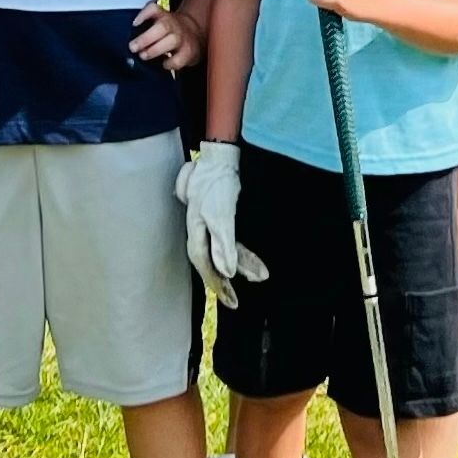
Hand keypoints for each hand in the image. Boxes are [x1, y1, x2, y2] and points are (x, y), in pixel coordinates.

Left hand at [129, 0, 204, 68]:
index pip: (154, 9)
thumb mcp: (157, 22)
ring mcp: (182, 38)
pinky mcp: (188, 52)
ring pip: (172, 41)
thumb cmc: (167, 31)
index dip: (144, 14)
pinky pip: (179, 59)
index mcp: (162, 15)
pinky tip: (163, 64)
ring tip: (143, 56)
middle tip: (133, 47)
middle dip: (145, 39)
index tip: (134, 24)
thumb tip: (125, 40)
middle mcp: (173, 24)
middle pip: (162, 27)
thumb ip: (144, 26)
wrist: (192, 34)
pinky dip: (169, 63)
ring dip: (155, 50)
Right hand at [175, 141, 267, 308]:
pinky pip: (230, 240)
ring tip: (259, 274)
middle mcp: (202, 230)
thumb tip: (227, 271)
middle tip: (240, 298)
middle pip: (214, 261)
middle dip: (228, 280)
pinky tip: (250, 259)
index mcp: (197, 232)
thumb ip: (223, 243)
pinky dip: (241, 252)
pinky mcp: (220, 217)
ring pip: (224, 251)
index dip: (218, 285)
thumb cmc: (216, 183)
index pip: (205, 265)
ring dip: (241, 264)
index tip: (232, 302)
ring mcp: (211, 224)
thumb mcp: (220, 215)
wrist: (219, 156)